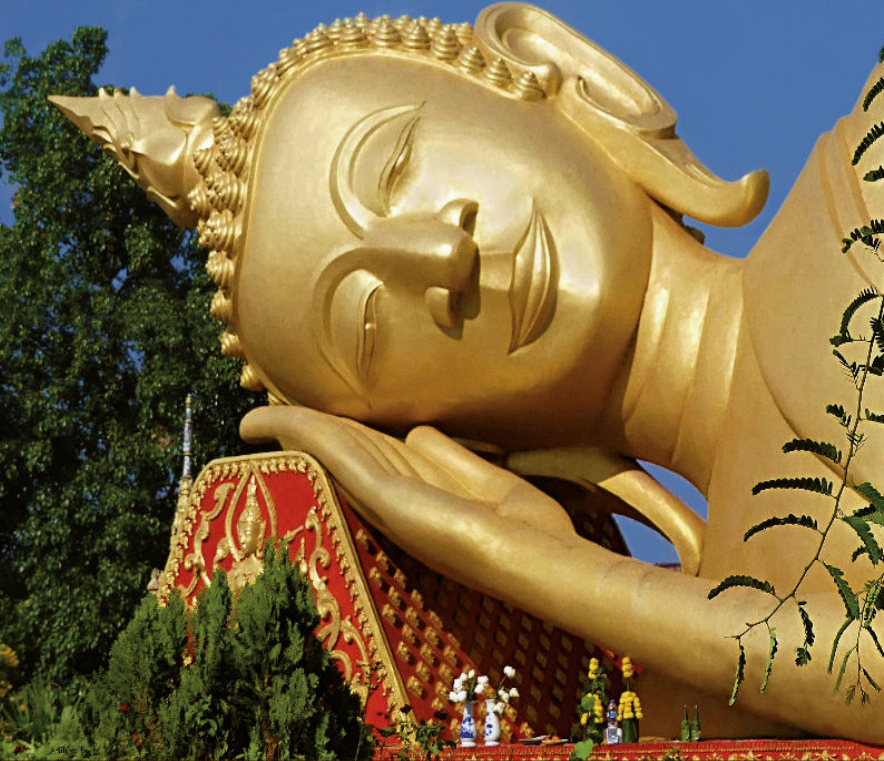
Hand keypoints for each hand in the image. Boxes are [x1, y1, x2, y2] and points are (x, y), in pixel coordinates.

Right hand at [240, 406, 576, 587]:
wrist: (541, 559)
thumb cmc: (525, 529)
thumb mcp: (486, 482)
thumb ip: (448, 457)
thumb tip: (414, 430)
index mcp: (418, 491)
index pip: (366, 453)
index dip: (331, 432)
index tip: (298, 416)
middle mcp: (395, 498)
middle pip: (341, 451)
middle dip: (299, 432)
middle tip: (255, 420)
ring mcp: (387, 501)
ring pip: (331, 452)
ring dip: (291, 432)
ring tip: (251, 420)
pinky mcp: (388, 500)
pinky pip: (340, 456)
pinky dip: (308, 435)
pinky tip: (282, 420)